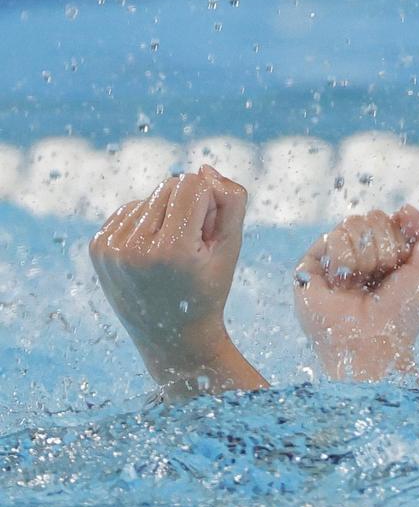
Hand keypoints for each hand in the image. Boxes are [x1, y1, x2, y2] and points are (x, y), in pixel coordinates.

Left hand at [89, 165, 266, 398]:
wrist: (170, 338)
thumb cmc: (208, 289)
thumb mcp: (233, 246)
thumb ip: (232, 199)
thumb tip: (203, 169)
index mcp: (171, 250)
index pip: (193, 184)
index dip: (210, 203)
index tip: (209, 235)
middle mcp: (135, 247)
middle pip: (170, 186)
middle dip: (189, 206)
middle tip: (193, 246)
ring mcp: (111, 248)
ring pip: (150, 196)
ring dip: (167, 214)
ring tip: (172, 252)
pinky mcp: (97, 247)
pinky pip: (130, 209)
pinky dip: (147, 222)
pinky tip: (153, 251)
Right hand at [293, 206, 418, 380]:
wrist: (372, 344)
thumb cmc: (399, 314)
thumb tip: (403, 209)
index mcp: (385, 252)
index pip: (392, 220)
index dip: (400, 242)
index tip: (399, 270)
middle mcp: (359, 253)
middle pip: (373, 217)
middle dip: (384, 249)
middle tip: (378, 280)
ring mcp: (334, 258)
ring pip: (353, 223)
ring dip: (365, 258)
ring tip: (359, 285)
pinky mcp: (311, 266)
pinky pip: (333, 237)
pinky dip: (345, 262)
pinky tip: (342, 285)